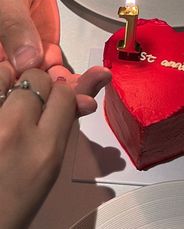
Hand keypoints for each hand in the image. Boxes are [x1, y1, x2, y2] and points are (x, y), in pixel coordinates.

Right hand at [0, 0, 111, 107]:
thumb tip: (28, 60)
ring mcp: (30, 64)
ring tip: (100, 80)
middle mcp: (11, 67)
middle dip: (62, 99)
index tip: (62, 101)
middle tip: (87, 100)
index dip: (35, 98)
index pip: (12, 86)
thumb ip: (15, 25)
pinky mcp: (47, 57)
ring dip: (77, 89)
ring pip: (52, 86)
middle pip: (35, 93)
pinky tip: (98, 75)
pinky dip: (80, 77)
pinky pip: (62, 73)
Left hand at [0, 62, 109, 227]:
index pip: (64, 94)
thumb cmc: (15, 200)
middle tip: (31, 102)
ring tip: (8, 101)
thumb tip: (85, 97)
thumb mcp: (49, 168)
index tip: (58, 99)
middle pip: (36, 78)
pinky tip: (0, 102)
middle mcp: (13, 131)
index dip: (64, 92)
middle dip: (38, 85)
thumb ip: (65, 125)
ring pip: (5, 73)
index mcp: (45, 149)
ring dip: (10, 81)